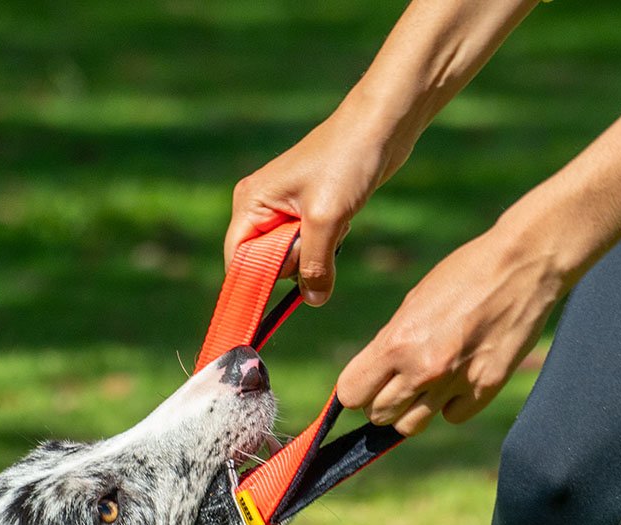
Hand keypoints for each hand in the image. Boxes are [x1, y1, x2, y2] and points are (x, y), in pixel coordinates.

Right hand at [225, 103, 413, 305]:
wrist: (382, 126)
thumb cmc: (347, 161)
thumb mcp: (327, 220)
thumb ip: (315, 265)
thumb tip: (313, 300)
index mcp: (251, 203)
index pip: (238, 260)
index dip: (254, 283)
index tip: (273, 302)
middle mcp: (261, 208)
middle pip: (266, 263)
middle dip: (295, 262)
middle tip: (318, 234)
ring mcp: (285, 211)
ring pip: (293, 259)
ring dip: (316, 253)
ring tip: (334, 220)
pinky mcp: (308, 213)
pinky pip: (312, 248)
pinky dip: (328, 244)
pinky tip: (342, 218)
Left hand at [336, 222, 566, 435]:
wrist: (523, 264)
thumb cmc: (463, 275)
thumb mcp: (413, 304)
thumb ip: (390, 345)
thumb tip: (373, 376)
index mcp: (396, 343)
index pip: (350, 394)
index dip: (356, 389)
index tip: (367, 380)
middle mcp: (422, 369)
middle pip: (378, 416)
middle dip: (383, 401)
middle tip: (399, 380)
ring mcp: (455, 383)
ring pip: (411, 427)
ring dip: (413, 410)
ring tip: (427, 382)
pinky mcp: (486, 389)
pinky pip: (452, 416)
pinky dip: (452, 404)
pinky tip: (459, 378)